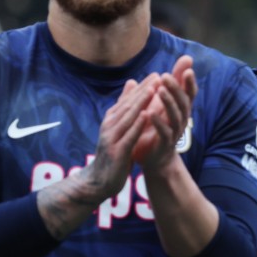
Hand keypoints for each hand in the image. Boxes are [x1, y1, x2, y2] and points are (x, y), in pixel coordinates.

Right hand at [87, 75, 158, 196]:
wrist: (98, 181)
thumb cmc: (113, 153)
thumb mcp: (118, 130)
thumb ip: (125, 109)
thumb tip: (131, 84)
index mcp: (112, 120)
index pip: (128, 100)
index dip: (142, 87)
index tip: (157, 75)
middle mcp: (110, 126)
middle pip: (128, 105)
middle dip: (143, 90)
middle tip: (158, 77)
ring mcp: (111, 138)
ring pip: (128, 117)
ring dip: (140, 103)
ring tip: (153, 90)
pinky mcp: (116, 151)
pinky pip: (128, 135)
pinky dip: (137, 124)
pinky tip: (146, 115)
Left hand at [135, 55, 197, 170]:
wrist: (156, 159)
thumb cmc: (160, 127)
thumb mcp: (166, 103)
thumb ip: (171, 83)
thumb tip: (184, 59)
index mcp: (180, 109)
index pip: (189, 92)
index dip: (189, 81)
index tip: (188, 67)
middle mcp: (181, 119)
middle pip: (183, 101)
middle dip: (176, 88)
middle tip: (166, 76)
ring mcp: (175, 131)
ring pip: (175, 115)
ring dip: (168, 102)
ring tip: (160, 90)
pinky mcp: (165, 143)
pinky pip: (164, 132)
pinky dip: (158, 122)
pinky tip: (151, 112)